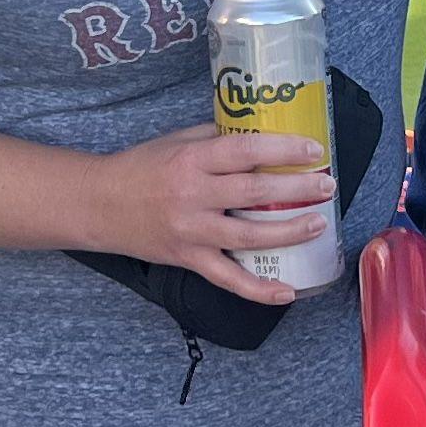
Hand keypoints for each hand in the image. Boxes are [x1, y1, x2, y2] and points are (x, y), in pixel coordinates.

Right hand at [89, 125, 328, 302]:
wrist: (98, 204)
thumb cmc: (140, 167)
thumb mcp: (176, 141)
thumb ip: (217, 139)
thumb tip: (261, 135)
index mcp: (192, 160)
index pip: (246, 151)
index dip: (284, 150)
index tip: (314, 150)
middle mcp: (193, 195)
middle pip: (254, 193)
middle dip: (297, 190)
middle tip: (327, 186)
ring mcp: (191, 231)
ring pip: (248, 237)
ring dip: (288, 232)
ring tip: (317, 225)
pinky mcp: (187, 259)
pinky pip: (228, 279)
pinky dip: (258, 290)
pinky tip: (287, 291)